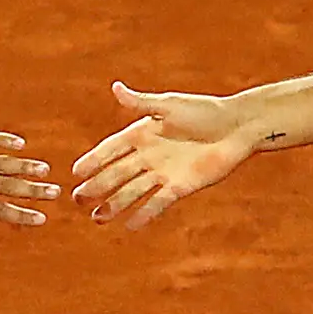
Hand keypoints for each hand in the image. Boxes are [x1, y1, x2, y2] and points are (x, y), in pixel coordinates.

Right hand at [69, 82, 259, 227]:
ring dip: (115, 204)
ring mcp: (163, 173)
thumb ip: (141, 103)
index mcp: (143, 133)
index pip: (111, 149)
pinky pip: (158, 202)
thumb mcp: (170, 106)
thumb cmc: (206, 111)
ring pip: (133, 191)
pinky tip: (129, 225)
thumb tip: (115, 88)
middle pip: (118, 174)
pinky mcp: (180, 186)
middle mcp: (149, 155)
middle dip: (98, 186)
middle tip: (78, 199)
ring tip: (98, 218)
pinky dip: (144, 213)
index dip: (94, 160)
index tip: (75, 172)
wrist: (237, 127)